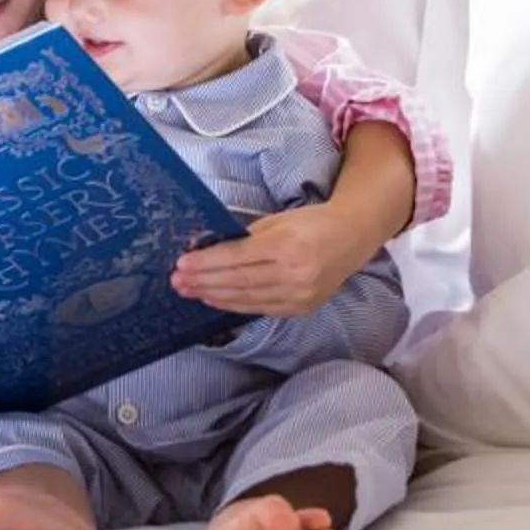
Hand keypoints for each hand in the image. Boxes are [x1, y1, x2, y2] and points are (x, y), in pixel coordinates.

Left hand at [171, 207, 371, 316]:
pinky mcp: (301, 308)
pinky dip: (234, 305)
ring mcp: (299, 295)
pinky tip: (215, 299)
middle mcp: (295, 273)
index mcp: (288, 245)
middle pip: (239, 281)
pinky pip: (260, 308)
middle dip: (204, 281)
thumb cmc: (312, 223)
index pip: (238, 257)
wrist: (351, 238)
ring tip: (189, 291)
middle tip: (177, 281)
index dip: (208, 262)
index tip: (182, 263)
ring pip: (247, 298)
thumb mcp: (279, 220)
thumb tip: (209, 249)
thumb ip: (246, 236)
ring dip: (213, 296)